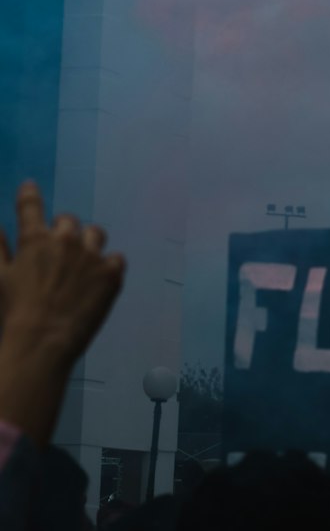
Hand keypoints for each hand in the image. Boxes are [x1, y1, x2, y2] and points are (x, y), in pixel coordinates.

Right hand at [0, 181, 124, 370]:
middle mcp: (65, 240)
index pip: (30, 206)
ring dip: (88, 244)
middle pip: (68, 221)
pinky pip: (116, 259)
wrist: (41, 344)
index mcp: (35, 239)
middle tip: (59, 251)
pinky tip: (98, 281)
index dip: (29, 194)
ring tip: (82, 263)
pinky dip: (108, 267)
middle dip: (62, 230)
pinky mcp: (112, 273)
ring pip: (95, 234)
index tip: (30, 187)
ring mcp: (91, 255)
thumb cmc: (13, 313)